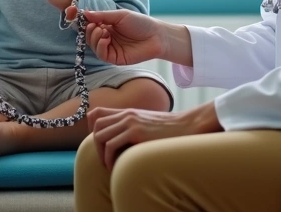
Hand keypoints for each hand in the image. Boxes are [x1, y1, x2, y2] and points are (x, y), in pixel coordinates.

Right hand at [80, 9, 166, 65]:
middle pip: (88, 36)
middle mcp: (106, 37)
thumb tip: (84, 13)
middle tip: (95, 25)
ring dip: (94, 38)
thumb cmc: (140, 23)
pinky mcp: (115, 58)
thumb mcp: (120, 15)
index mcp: (106, 25)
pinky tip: (106, 39)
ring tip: (104, 31)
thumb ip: (102, 16)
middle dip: (88, 30)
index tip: (71, 12)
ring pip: (93, 46)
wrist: (156, 36)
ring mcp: (110, 48)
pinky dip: (100, 46)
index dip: (80, 20)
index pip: (89, 24)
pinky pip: (101, 54)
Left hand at [88, 104, 221, 170]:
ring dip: (101, 154)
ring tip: (109, 166)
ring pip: (100, 136)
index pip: (98, 113)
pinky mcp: (135, 132)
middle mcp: (126, 114)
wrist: (188, 125)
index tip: (100, 145)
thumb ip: (135, 127)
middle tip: (105, 159)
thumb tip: (124, 141)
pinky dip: (109, 159)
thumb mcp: (148, 124)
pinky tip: (115, 168)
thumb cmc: (171, 130)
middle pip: (96, 125)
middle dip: (95, 144)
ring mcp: (130, 122)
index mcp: (128, 112)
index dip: (92, 128)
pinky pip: (111, 145)